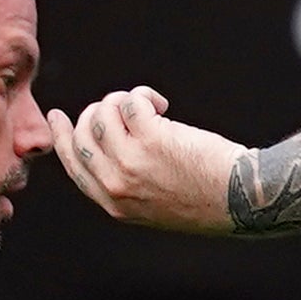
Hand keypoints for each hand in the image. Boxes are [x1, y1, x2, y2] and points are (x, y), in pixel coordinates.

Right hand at [44, 86, 247, 232]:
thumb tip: (108, 140)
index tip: (59, 116)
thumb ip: (127, 182)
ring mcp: (132, 162)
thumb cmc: (206, 198)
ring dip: (123, 100)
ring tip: (151, 107)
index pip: (74, 166)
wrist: (241, 200)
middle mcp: (117, 185)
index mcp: (115, 204)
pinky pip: (129, 102)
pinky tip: (162, 104)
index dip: (62, 137)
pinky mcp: (152, 139)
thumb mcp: (155, 204)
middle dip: (96, 112)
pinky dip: (143, 95)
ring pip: (102, 114)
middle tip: (121, 105)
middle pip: (83, 136)